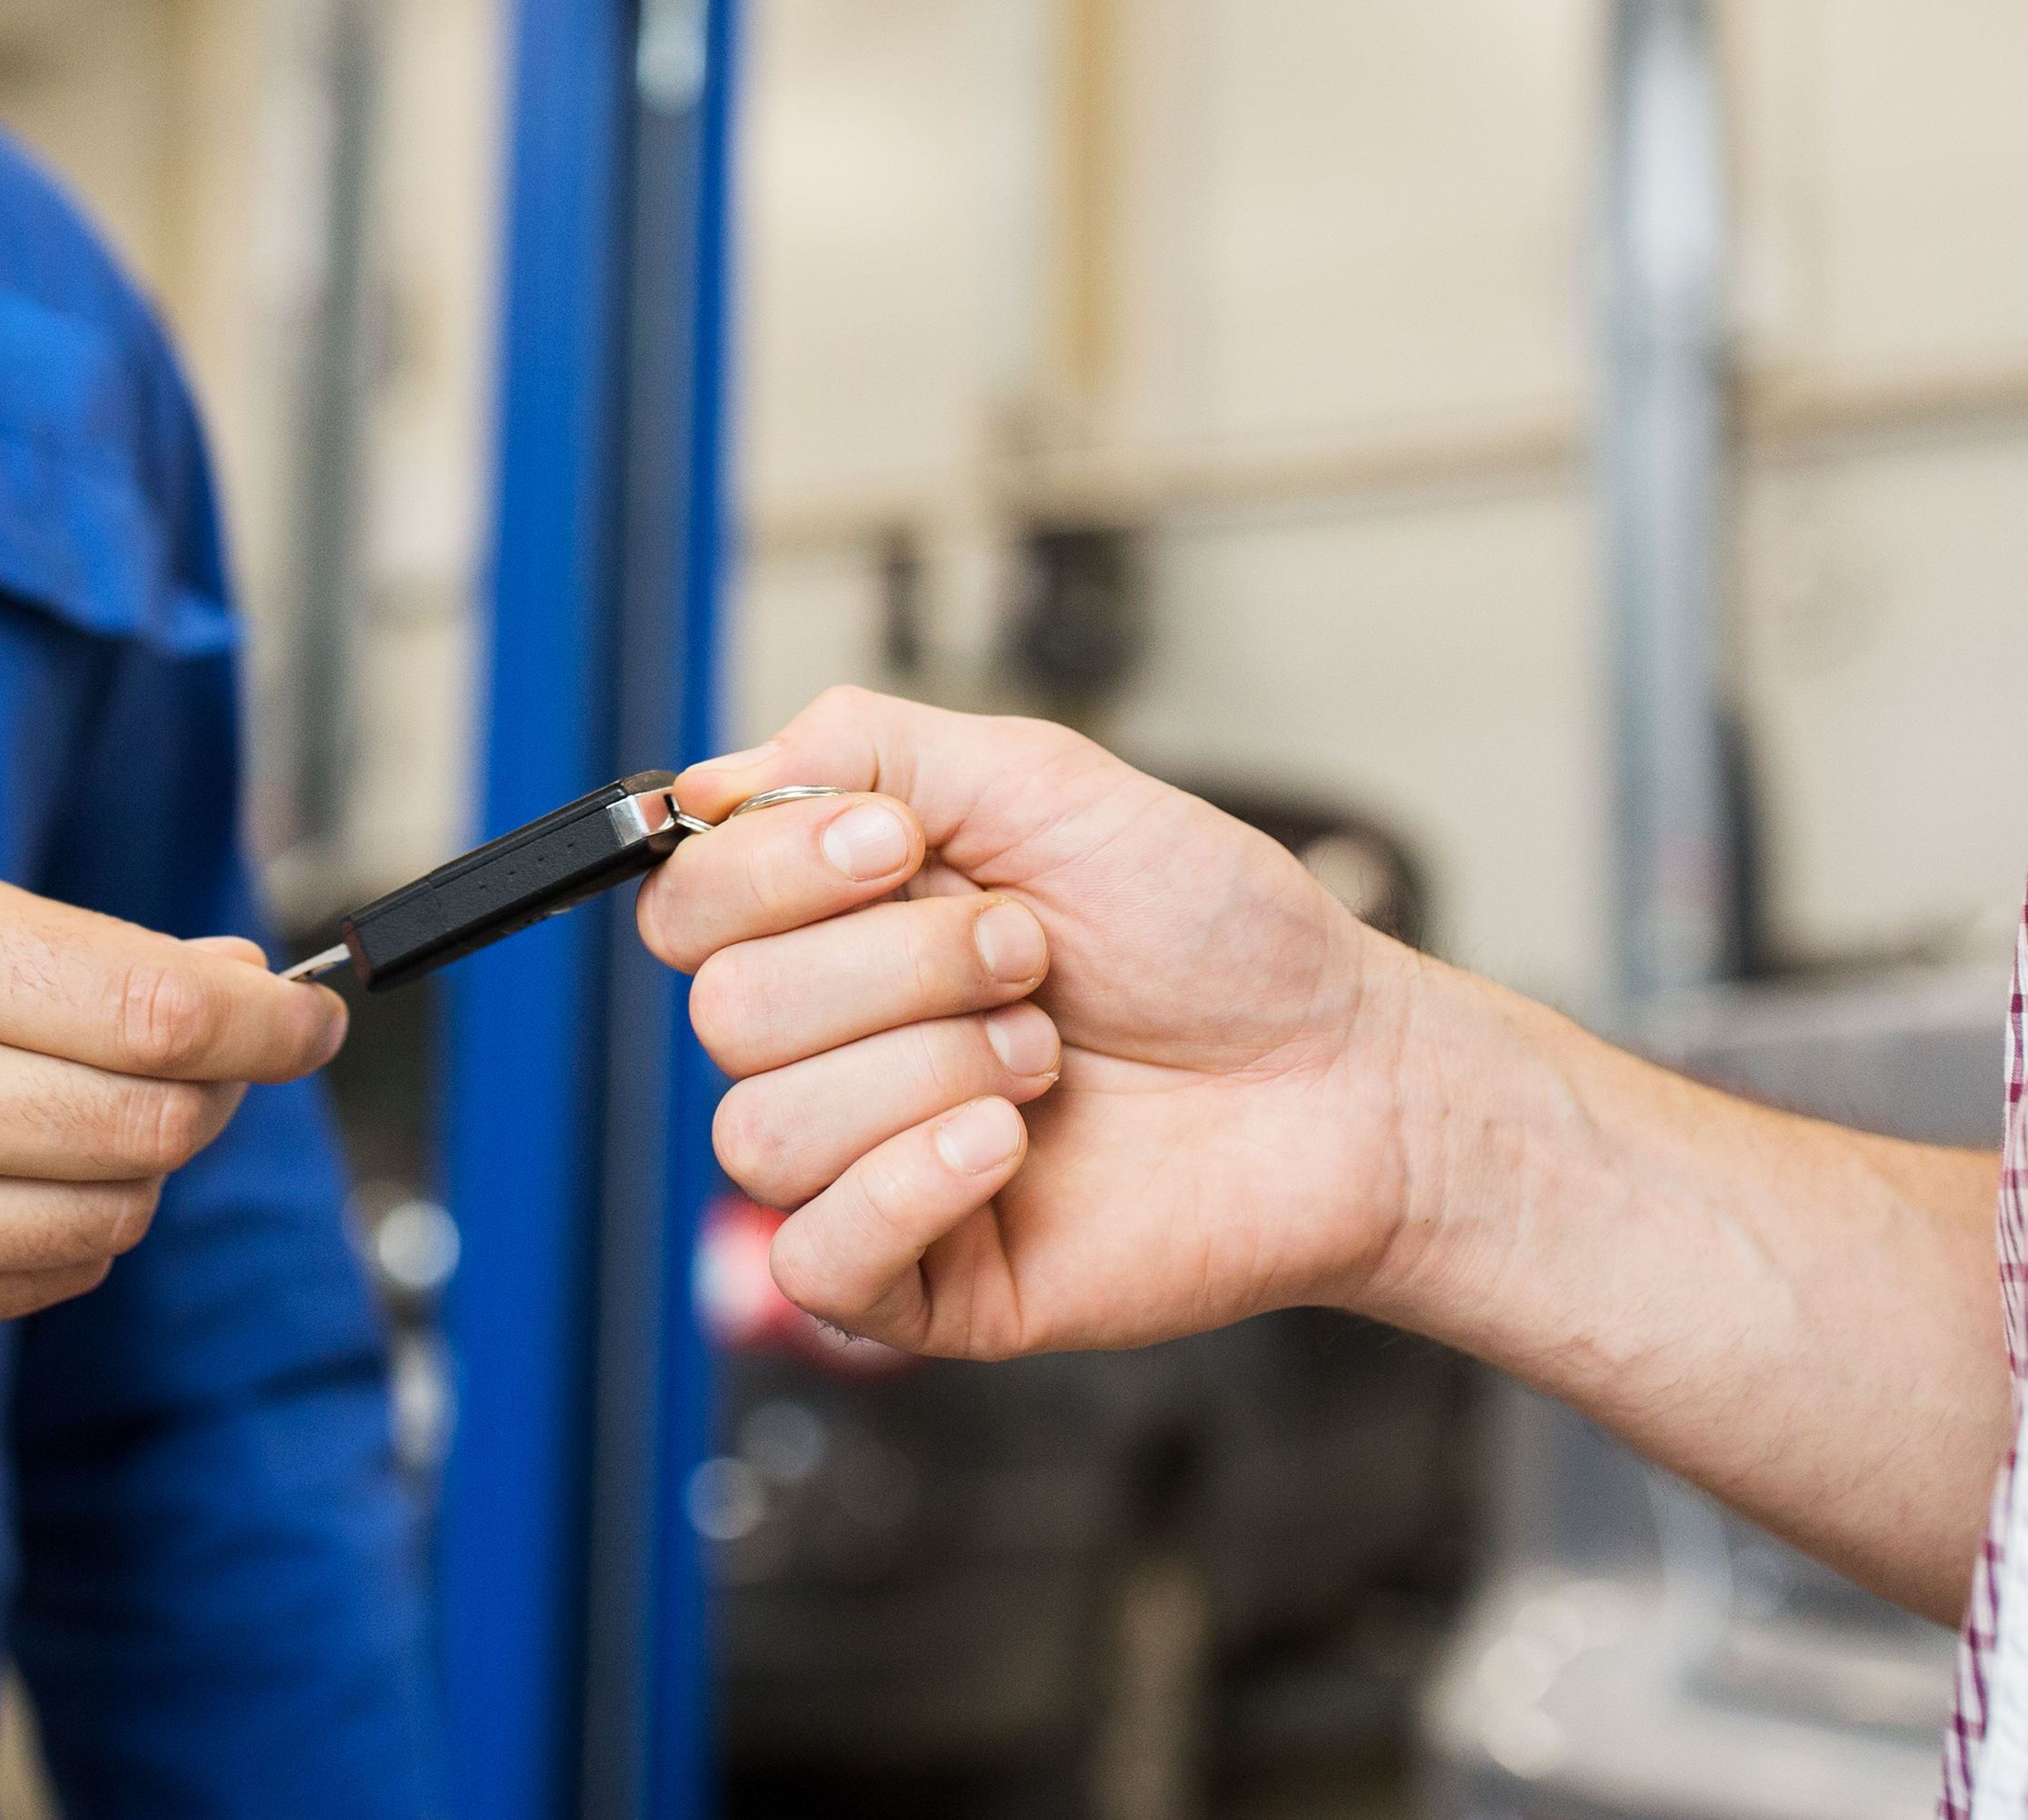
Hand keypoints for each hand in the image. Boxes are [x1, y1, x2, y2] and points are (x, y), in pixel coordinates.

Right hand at [0, 842, 343, 1335]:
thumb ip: (67, 942)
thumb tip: (237, 981)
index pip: (150, 1009)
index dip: (267, 1018)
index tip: (311, 1011)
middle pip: (151, 1125)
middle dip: (221, 1084)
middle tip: (221, 1044)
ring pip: (115, 1216)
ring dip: (149, 1158)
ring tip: (101, 1096)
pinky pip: (46, 1277)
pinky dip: (77, 1221)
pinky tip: (25, 1163)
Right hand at [639, 686, 1421, 1360]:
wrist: (1339, 1074)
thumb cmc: (1213, 935)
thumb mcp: (1040, 780)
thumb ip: (862, 747)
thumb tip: (710, 784)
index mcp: (838, 925)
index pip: (688, 904)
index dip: (774, 871)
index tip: (903, 846)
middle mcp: (835, 1043)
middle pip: (725, 1014)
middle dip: (899, 968)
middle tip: (1030, 958)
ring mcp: (869, 1165)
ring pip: (763, 1131)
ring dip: (930, 1069)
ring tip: (1046, 1058)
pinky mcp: (919, 1281)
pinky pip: (816, 1258)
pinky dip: (908, 1185)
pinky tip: (1010, 1149)